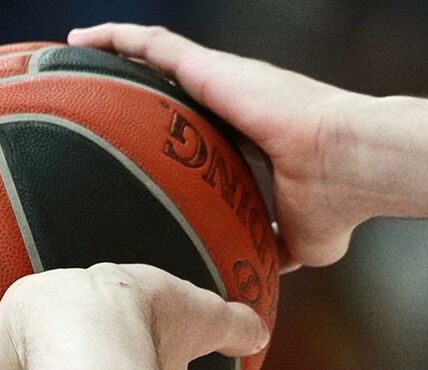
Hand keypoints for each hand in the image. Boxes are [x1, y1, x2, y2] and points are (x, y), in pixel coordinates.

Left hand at [0, 263, 267, 369]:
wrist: (89, 327)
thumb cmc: (149, 318)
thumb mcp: (204, 317)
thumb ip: (234, 326)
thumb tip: (260, 331)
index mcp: (102, 313)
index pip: (114, 324)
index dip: (124, 341)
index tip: (132, 361)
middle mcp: (54, 344)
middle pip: (59, 367)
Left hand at [68, 22, 371, 270]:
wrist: (351, 166)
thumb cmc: (338, 205)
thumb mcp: (303, 242)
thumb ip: (276, 248)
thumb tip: (259, 273)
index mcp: (254, 136)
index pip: (203, 127)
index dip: (175, 129)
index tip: (145, 141)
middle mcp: (238, 102)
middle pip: (174, 86)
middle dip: (139, 86)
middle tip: (97, 96)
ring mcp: (225, 81)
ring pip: (157, 56)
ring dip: (117, 51)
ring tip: (75, 52)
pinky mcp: (213, 68)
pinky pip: (153, 44)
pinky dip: (117, 38)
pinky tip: (83, 39)